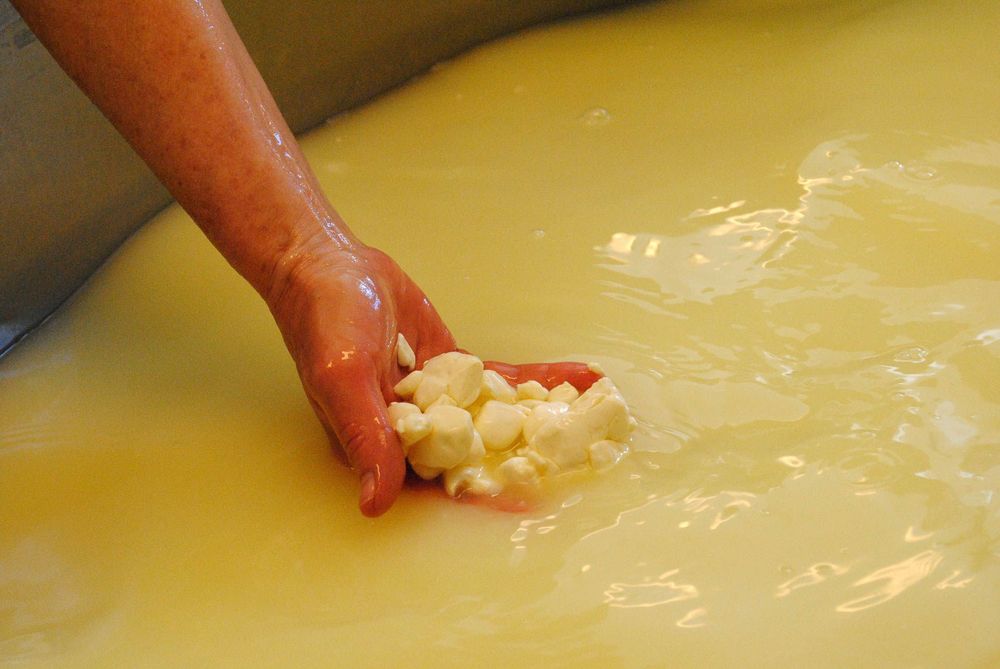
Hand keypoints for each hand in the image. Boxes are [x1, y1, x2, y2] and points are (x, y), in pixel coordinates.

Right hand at [266, 239, 601, 516]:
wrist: (332, 265)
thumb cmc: (325, 324)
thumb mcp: (344, 382)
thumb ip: (367, 438)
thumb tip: (376, 503)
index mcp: (385, 446)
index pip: (442, 481)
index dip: (487, 493)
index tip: (534, 500)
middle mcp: (417, 431)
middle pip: (481, 455)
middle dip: (532, 459)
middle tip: (587, 460)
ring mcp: (442, 398)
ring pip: (499, 418)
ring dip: (546, 419)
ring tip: (599, 420)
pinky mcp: (457, 367)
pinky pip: (502, 378)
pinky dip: (538, 378)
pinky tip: (579, 377)